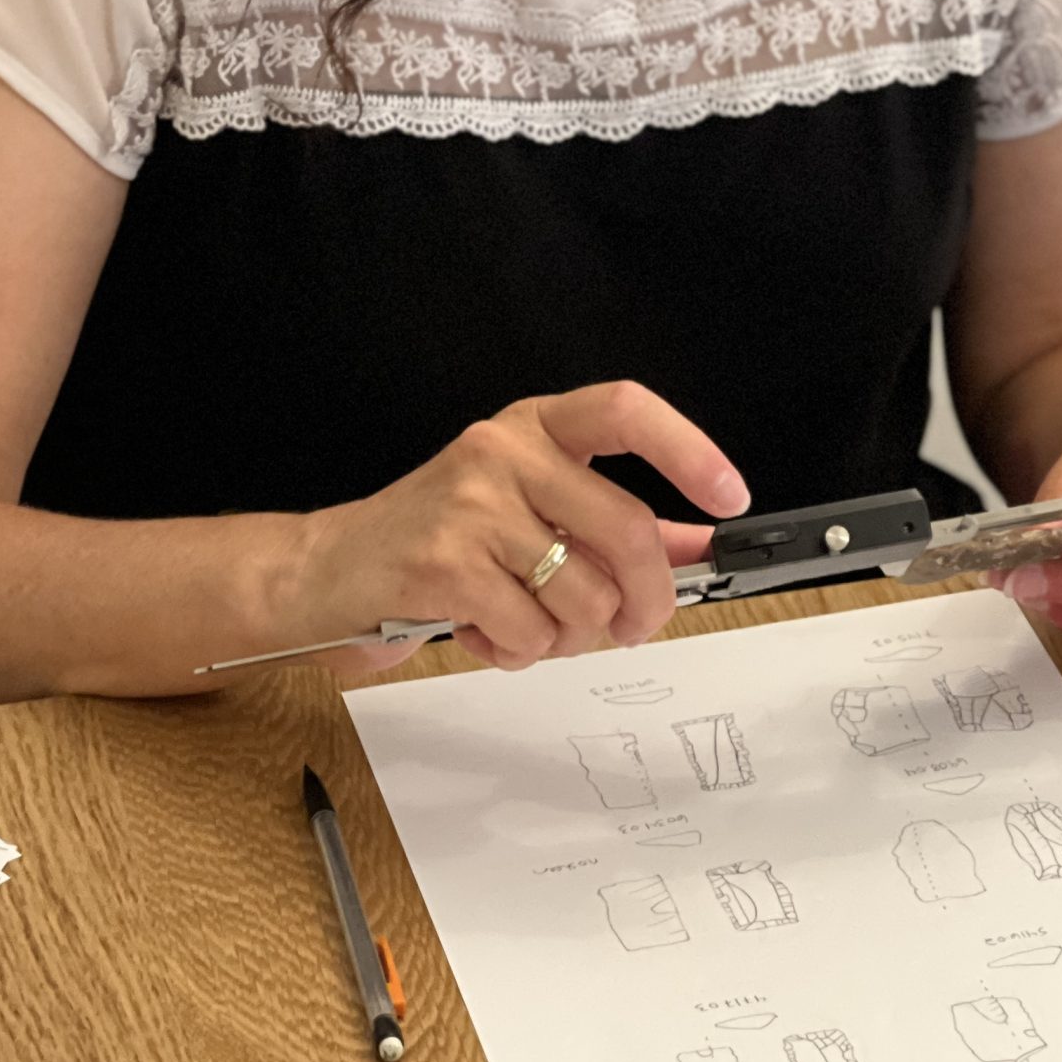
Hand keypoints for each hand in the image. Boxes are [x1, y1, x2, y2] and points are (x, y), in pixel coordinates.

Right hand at [288, 381, 742, 674]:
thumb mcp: (533, 509)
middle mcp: (503, 450)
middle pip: (625, 530)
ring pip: (583, 595)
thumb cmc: (442, 538)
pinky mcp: (442, 563)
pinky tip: (488, 632)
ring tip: (531, 624)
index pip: (625, 409)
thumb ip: (618, 524)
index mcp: (536, 426)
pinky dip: (521, 652)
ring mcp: (470, 504)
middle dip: (647, 600)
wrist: (332, 570)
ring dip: (572, 635)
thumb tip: (699, 546)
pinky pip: (530, 631)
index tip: (729, 494)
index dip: (688, 449)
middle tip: (636, 625)